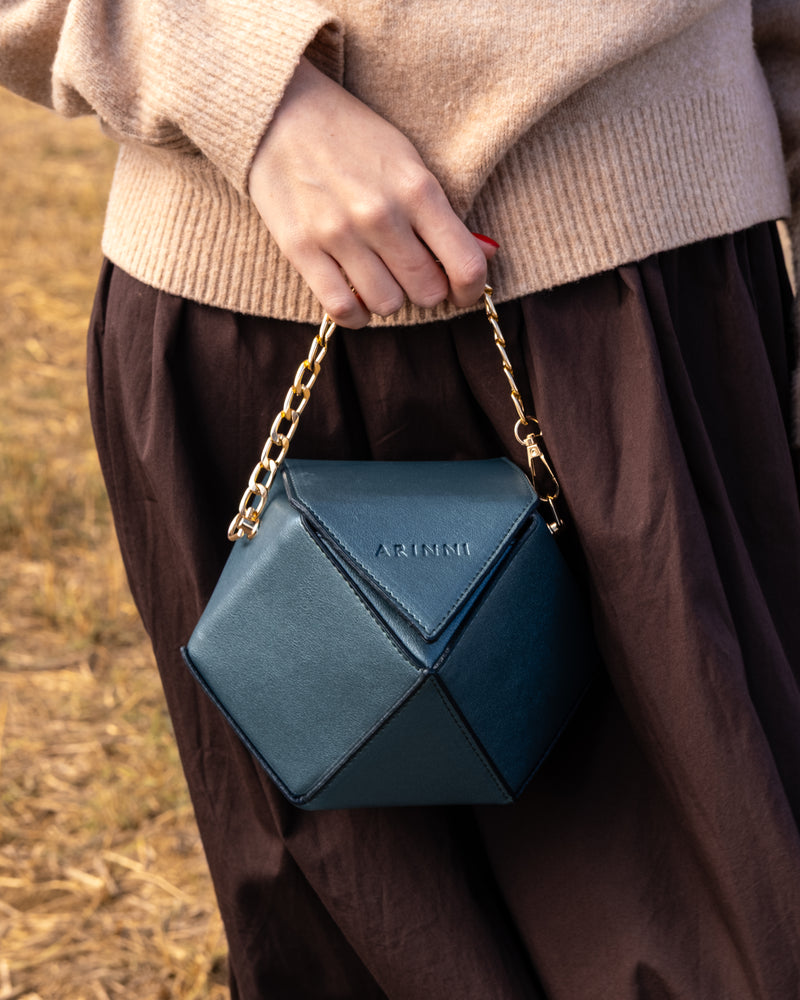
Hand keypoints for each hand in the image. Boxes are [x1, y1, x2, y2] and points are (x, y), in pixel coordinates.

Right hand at [248, 57, 496, 327]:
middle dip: (426, 290)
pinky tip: (357, 299)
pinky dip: (356, 314)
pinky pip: (342, 309)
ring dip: (390, 299)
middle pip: (426, 291)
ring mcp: (339, 234)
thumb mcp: (406, 160)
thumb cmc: (351, 137)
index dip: (470, 288)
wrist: (280, 111)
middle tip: (414, 276)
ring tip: (380, 279)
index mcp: (416, 188)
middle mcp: (381, 215)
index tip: (462, 291)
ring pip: (387, 305)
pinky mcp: (302, 250)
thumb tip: (485, 253)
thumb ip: (440, 212)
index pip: (464, 264)